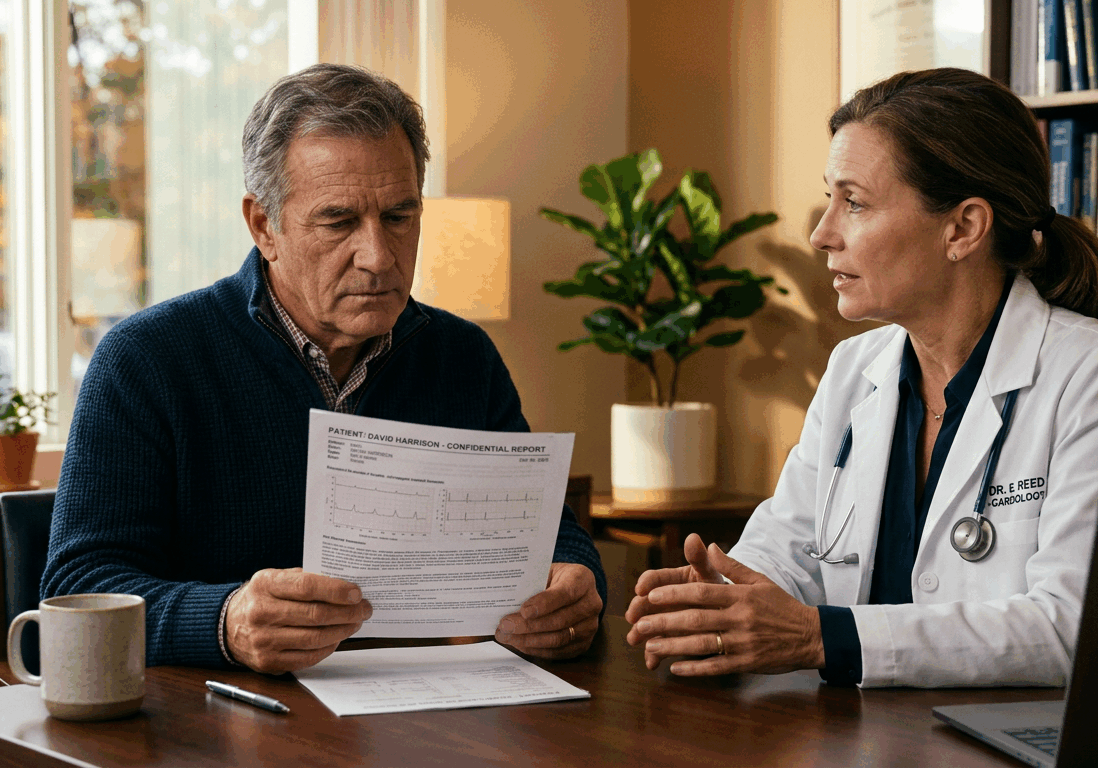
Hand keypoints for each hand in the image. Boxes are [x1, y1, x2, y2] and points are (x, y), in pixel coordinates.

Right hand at [225, 567, 371, 673]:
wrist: (226, 625)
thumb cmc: (262, 597)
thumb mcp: (276, 578)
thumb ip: (305, 579)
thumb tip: (344, 587)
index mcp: (265, 585)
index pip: (306, 587)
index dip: (336, 590)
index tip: (357, 593)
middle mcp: (262, 613)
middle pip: (315, 615)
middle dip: (347, 612)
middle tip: (364, 609)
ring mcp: (263, 640)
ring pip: (314, 638)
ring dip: (342, 631)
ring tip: (355, 622)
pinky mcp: (268, 662)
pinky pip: (307, 658)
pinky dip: (328, 648)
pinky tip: (337, 638)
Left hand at [495, 562, 601, 658]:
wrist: (572, 589)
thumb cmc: (554, 578)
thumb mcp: (545, 571)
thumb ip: (531, 583)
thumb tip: (505, 601)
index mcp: (582, 579)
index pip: (565, 593)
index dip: (544, 604)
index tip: (523, 611)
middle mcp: (591, 603)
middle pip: (560, 620)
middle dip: (529, 626)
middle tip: (506, 626)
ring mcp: (590, 626)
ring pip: (559, 639)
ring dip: (530, 640)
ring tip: (507, 637)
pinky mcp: (584, 643)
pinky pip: (559, 651)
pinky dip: (537, 650)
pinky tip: (520, 644)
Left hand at [626, 534, 823, 675]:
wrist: (811, 636)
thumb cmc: (782, 606)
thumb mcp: (759, 580)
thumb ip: (732, 565)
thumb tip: (709, 545)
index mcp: (740, 596)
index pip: (701, 593)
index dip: (674, 594)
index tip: (650, 596)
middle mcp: (739, 618)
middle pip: (695, 619)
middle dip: (664, 621)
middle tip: (638, 625)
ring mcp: (742, 642)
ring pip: (701, 644)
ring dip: (672, 646)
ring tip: (649, 647)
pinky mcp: (747, 663)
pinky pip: (716, 666)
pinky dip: (694, 669)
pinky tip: (675, 668)